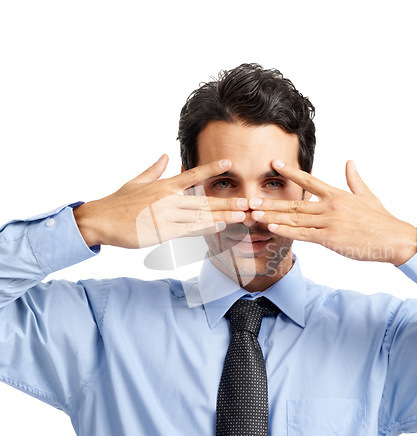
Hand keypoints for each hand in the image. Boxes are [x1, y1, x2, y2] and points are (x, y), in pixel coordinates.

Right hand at [73, 155, 247, 247]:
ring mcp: (166, 215)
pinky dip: (206, 228)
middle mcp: (168, 198)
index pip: (192, 174)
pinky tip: (220, 226)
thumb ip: (154, 169)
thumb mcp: (136, 182)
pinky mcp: (162, 231)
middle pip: (203, 199)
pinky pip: (189, 230)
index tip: (229, 164)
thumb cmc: (117, 202)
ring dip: (223, 215)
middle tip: (248, 201)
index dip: (212, 168)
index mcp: (163, 185)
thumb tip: (166, 156)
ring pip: (200, 215)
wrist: (101, 220)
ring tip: (242, 215)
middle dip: (227, 200)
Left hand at [249, 160, 416, 265]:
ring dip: (273, 216)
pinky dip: (286, 231)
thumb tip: (349, 161)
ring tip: (254, 213)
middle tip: (251, 199)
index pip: (309, 180)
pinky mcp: (330, 239)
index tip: (274, 164)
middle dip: (272, 201)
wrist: (394, 238)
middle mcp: (330, 206)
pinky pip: (304, 235)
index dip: (290, 172)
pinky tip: (271, 228)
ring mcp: (329, 222)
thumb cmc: (380, 218)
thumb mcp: (366, 195)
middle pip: (295, 203)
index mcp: (337, 194)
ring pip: (295, 219)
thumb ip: (354, 178)